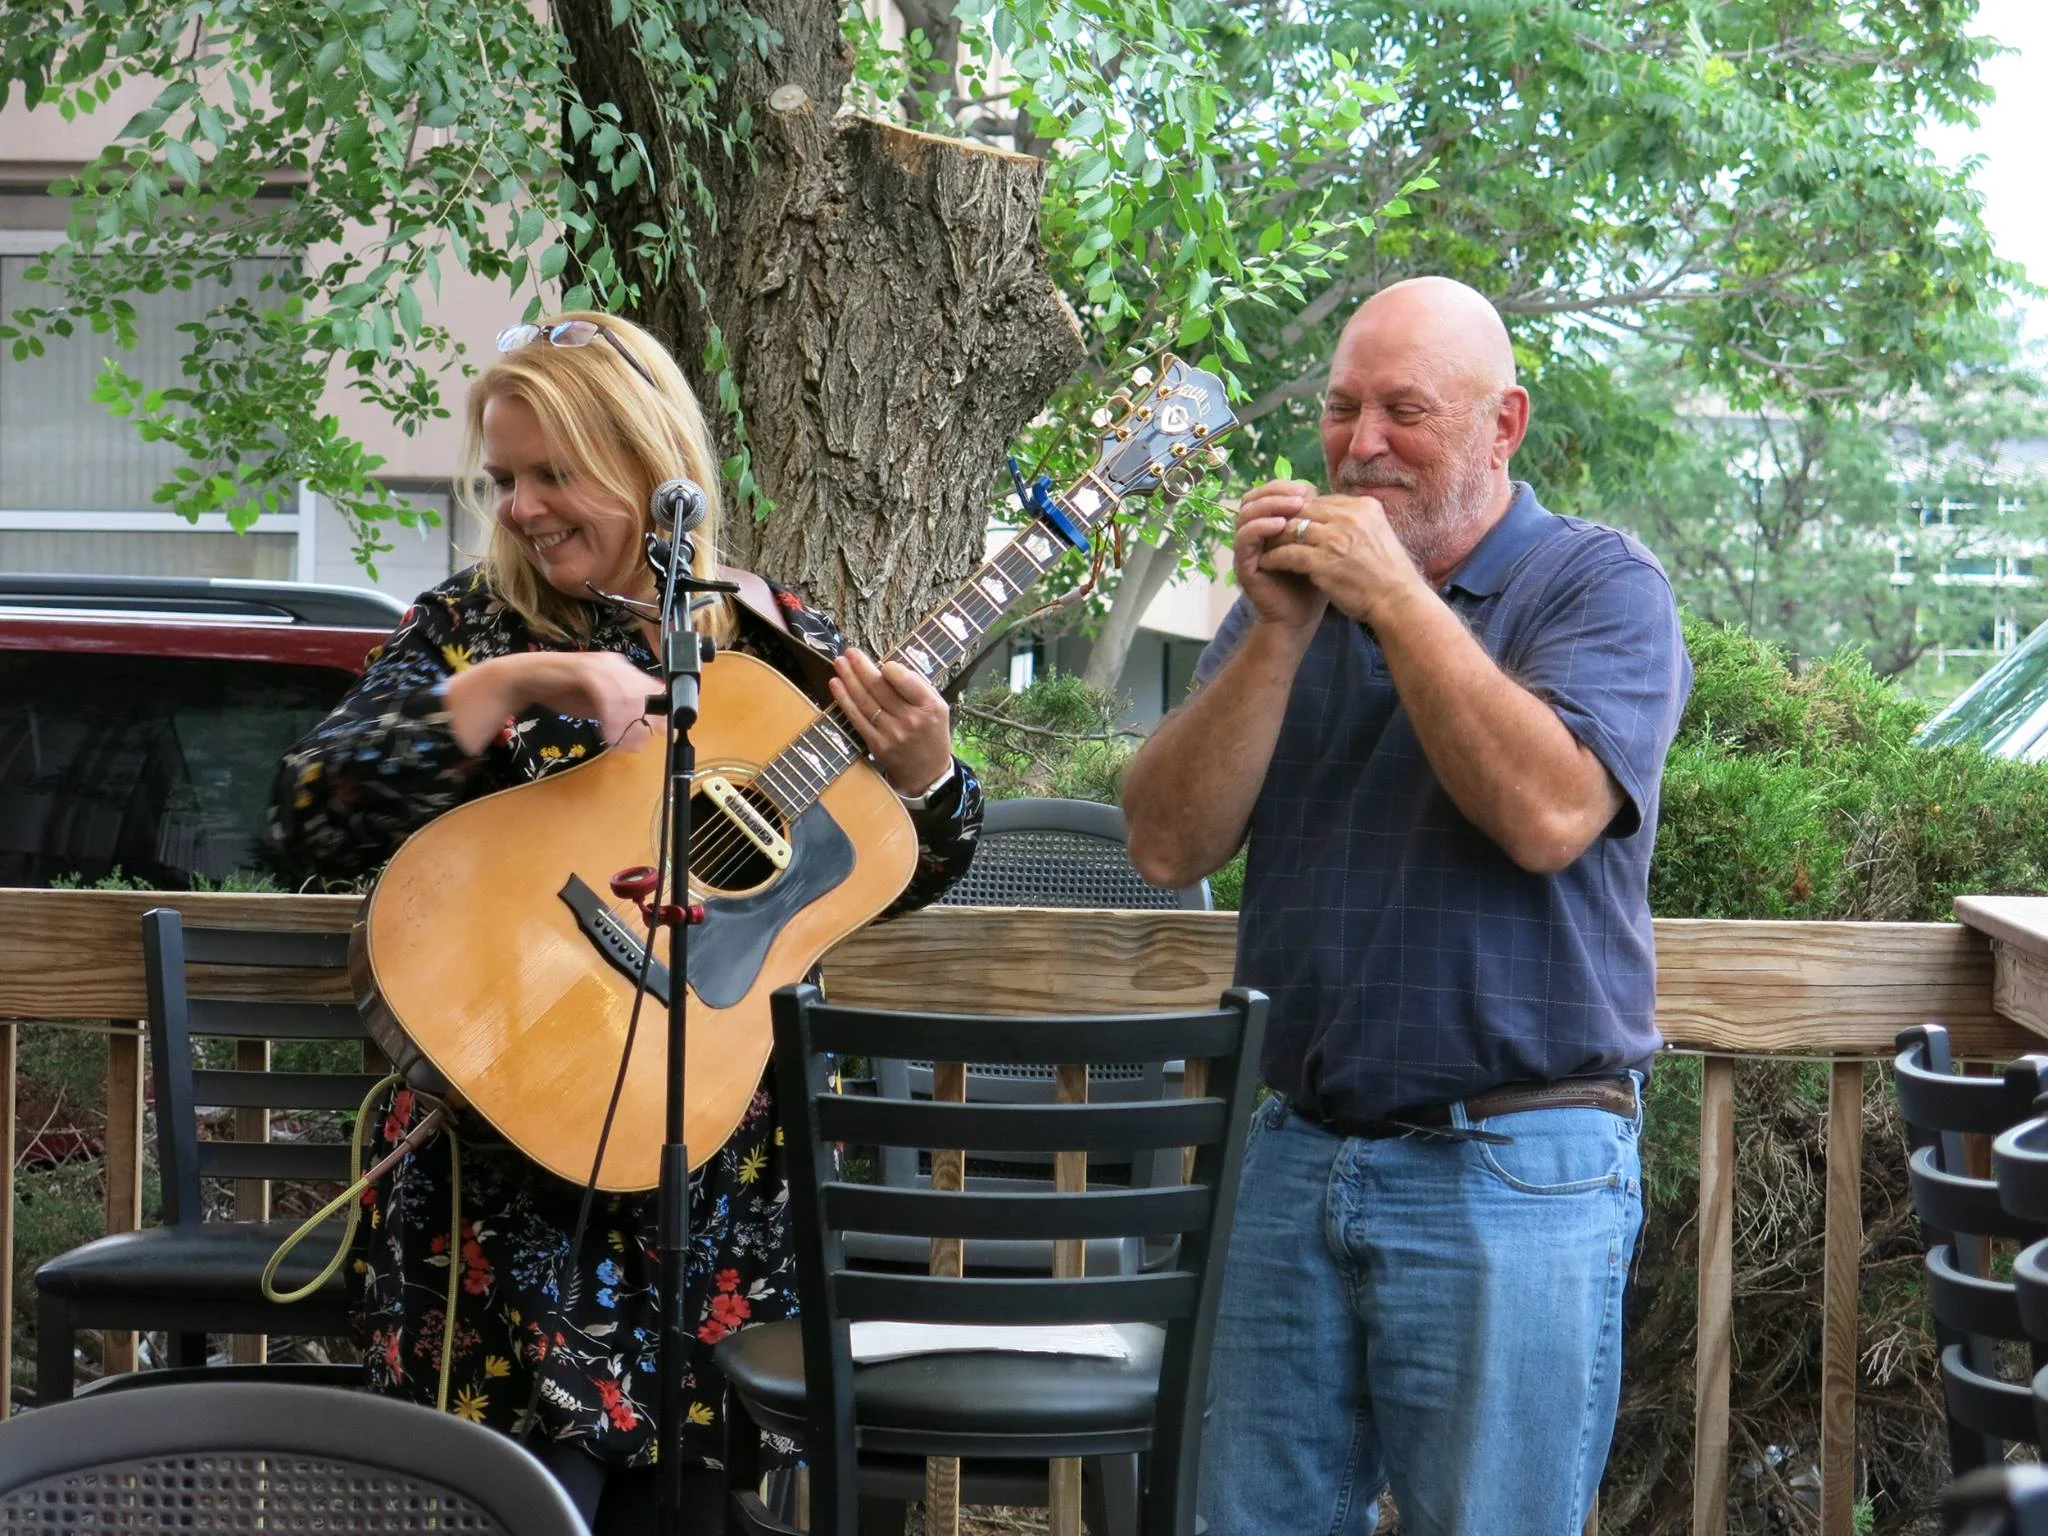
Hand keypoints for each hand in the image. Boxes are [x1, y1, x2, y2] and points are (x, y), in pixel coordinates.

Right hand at [446, 651, 659, 755]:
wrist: (527, 679)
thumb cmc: (564, 692)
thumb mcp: (599, 707)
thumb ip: (622, 715)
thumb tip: (647, 732)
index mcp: (623, 671)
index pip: (653, 689)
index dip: (660, 713)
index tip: (658, 736)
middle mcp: (616, 664)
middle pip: (644, 694)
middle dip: (644, 723)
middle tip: (636, 746)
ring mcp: (600, 665)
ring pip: (627, 696)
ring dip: (626, 725)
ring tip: (620, 744)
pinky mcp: (584, 669)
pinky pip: (605, 696)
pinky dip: (609, 719)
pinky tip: (605, 735)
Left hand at [831, 647, 954, 796]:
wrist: (927, 772)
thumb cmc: (931, 732)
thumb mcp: (939, 706)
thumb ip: (917, 686)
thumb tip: (887, 668)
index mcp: (929, 707)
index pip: (905, 681)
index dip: (890, 669)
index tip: (883, 663)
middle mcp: (911, 720)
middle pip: (880, 688)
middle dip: (861, 667)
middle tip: (849, 652)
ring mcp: (892, 734)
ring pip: (865, 701)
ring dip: (848, 679)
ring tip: (839, 663)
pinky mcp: (876, 744)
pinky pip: (857, 718)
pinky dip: (844, 700)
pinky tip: (836, 685)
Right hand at [1233, 481, 1328, 633]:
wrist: (1301, 616)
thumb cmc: (1311, 580)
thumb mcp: (1317, 545)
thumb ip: (1314, 520)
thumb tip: (1323, 491)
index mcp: (1267, 524)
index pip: (1267, 493)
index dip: (1285, 486)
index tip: (1308, 489)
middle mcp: (1252, 533)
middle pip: (1252, 498)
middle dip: (1276, 491)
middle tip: (1300, 495)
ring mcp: (1245, 548)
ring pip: (1245, 513)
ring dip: (1269, 505)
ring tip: (1294, 507)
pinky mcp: (1242, 564)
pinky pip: (1244, 537)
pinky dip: (1261, 527)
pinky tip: (1281, 525)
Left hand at [1259, 491, 1427, 623]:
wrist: (1398, 601)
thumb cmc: (1388, 573)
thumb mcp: (1377, 533)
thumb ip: (1355, 522)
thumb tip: (1331, 516)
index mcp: (1364, 506)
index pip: (1322, 501)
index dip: (1303, 512)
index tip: (1291, 523)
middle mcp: (1349, 517)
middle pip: (1303, 511)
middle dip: (1285, 521)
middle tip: (1269, 533)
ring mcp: (1335, 539)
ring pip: (1292, 529)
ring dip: (1275, 538)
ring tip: (1265, 547)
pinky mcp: (1322, 562)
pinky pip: (1288, 554)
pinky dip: (1274, 557)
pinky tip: (1266, 563)